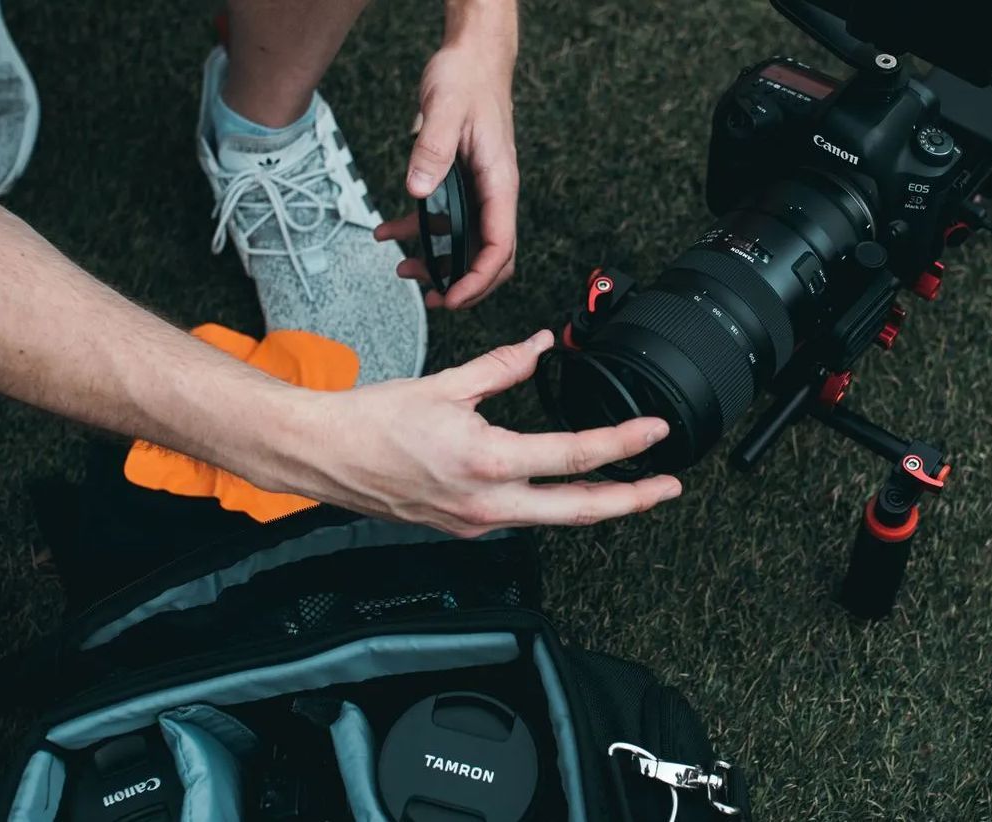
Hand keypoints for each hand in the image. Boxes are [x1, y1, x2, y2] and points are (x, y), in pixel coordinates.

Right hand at [272, 330, 681, 536]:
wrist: (323, 455)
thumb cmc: (371, 422)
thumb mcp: (447, 384)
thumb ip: (503, 366)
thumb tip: (539, 346)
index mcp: (488, 462)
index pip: (575, 455)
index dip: (625, 444)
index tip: (655, 433)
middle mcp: (486, 503)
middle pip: (579, 510)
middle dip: (632, 501)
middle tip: (668, 486)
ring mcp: (475, 522)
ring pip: (551, 519)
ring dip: (593, 504)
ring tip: (628, 488)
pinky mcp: (462, 527)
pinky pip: (518, 517)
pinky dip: (548, 503)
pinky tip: (561, 488)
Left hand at [374, 1, 517, 309]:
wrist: (471, 57)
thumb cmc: (466, 79)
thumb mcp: (444, 109)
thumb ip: (432, 149)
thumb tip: (417, 190)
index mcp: (500, 180)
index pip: (500, 244)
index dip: (478, 279)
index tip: (452, 297)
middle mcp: (494, 191)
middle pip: (491, 255)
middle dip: (463, 283)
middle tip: (432, 299)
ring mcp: (479, 189)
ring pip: (466, 242)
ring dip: (437, 261)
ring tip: (403, 270)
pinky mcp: (462, 182)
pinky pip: (445, 220)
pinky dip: (419, 232)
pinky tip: (389, 233)